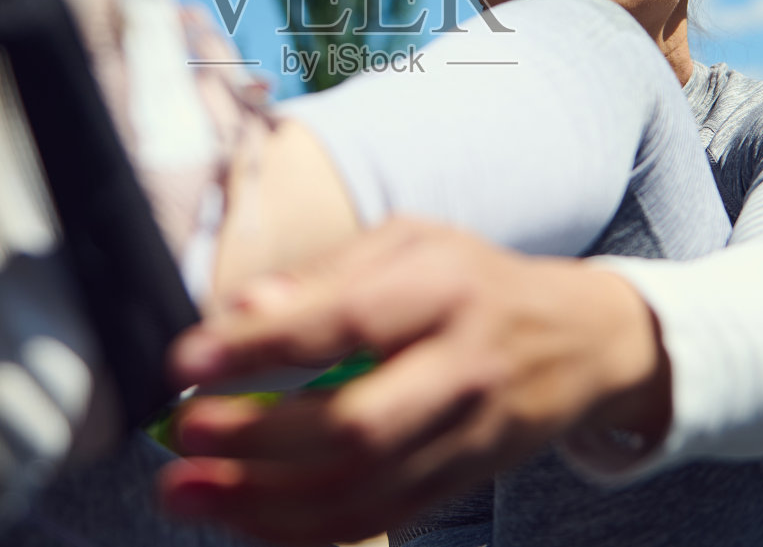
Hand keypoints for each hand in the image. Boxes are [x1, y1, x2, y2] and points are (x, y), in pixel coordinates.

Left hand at [159, 218, 670, 544]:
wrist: (581, 342)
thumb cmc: (473, 280)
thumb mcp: (412, 244)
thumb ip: (327, 274)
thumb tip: (242, 305)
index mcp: (445, 290)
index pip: (347, 322)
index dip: (263, 346)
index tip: (186, 360)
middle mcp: (461, 369)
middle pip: (356, 425)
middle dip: (256, 441)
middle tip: (181, 436)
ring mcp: (466, 438)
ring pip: (360, 491)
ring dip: (261, 503)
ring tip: (184, 494)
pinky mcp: (460, 483)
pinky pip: (375, 518)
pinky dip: (300, 529)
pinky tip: (242, 516)